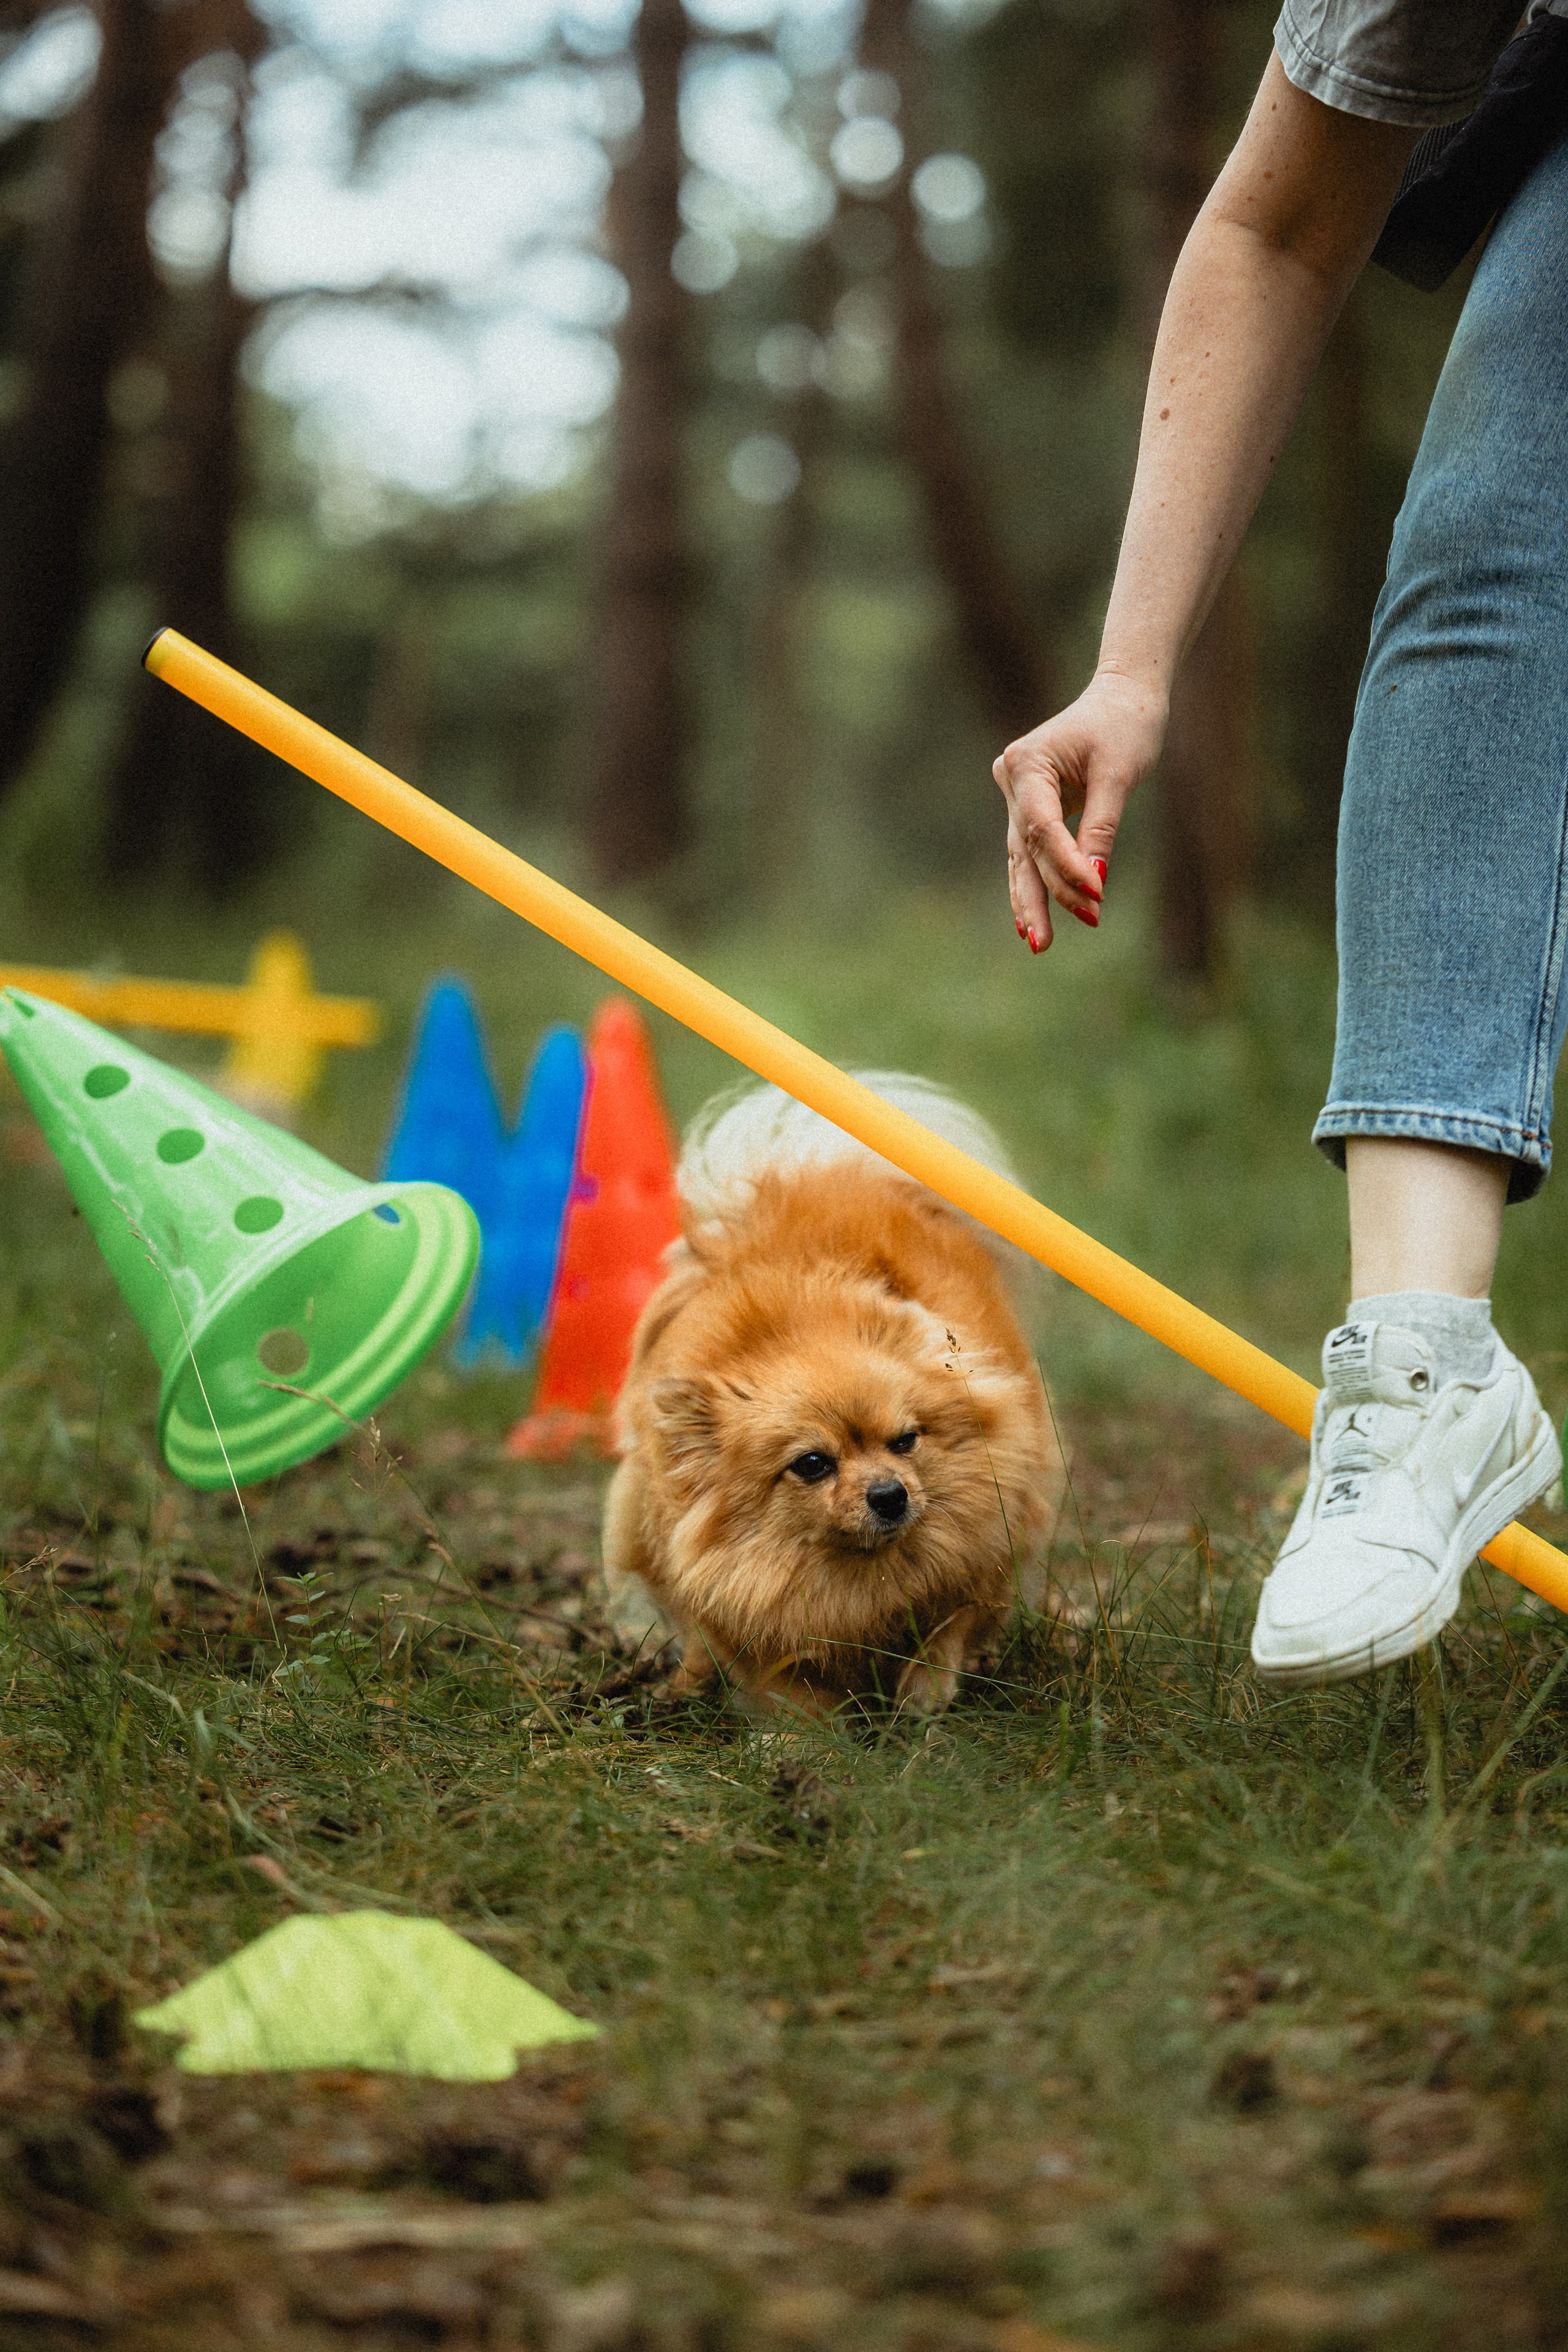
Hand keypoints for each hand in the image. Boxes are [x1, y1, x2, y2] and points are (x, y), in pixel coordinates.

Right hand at [992, 668, 1166, 950]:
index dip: (1066, 864)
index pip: (1043, 826)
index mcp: (1027, 762)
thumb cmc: (1126, 726)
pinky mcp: (1029, 807)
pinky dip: (1036, 882)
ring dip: (1034, 899)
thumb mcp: (1120, 775)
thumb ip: (1102, 828)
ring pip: (1023, 857)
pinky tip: (1030, 920)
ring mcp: (1016, 794)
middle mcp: (1012, 779)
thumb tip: (1094, 882)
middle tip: (1044, 942)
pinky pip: (1030, 852)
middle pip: (1027, 848)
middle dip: (1043, 895)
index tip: (1095, 894)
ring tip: (1039, 942)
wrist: (1123, 697)